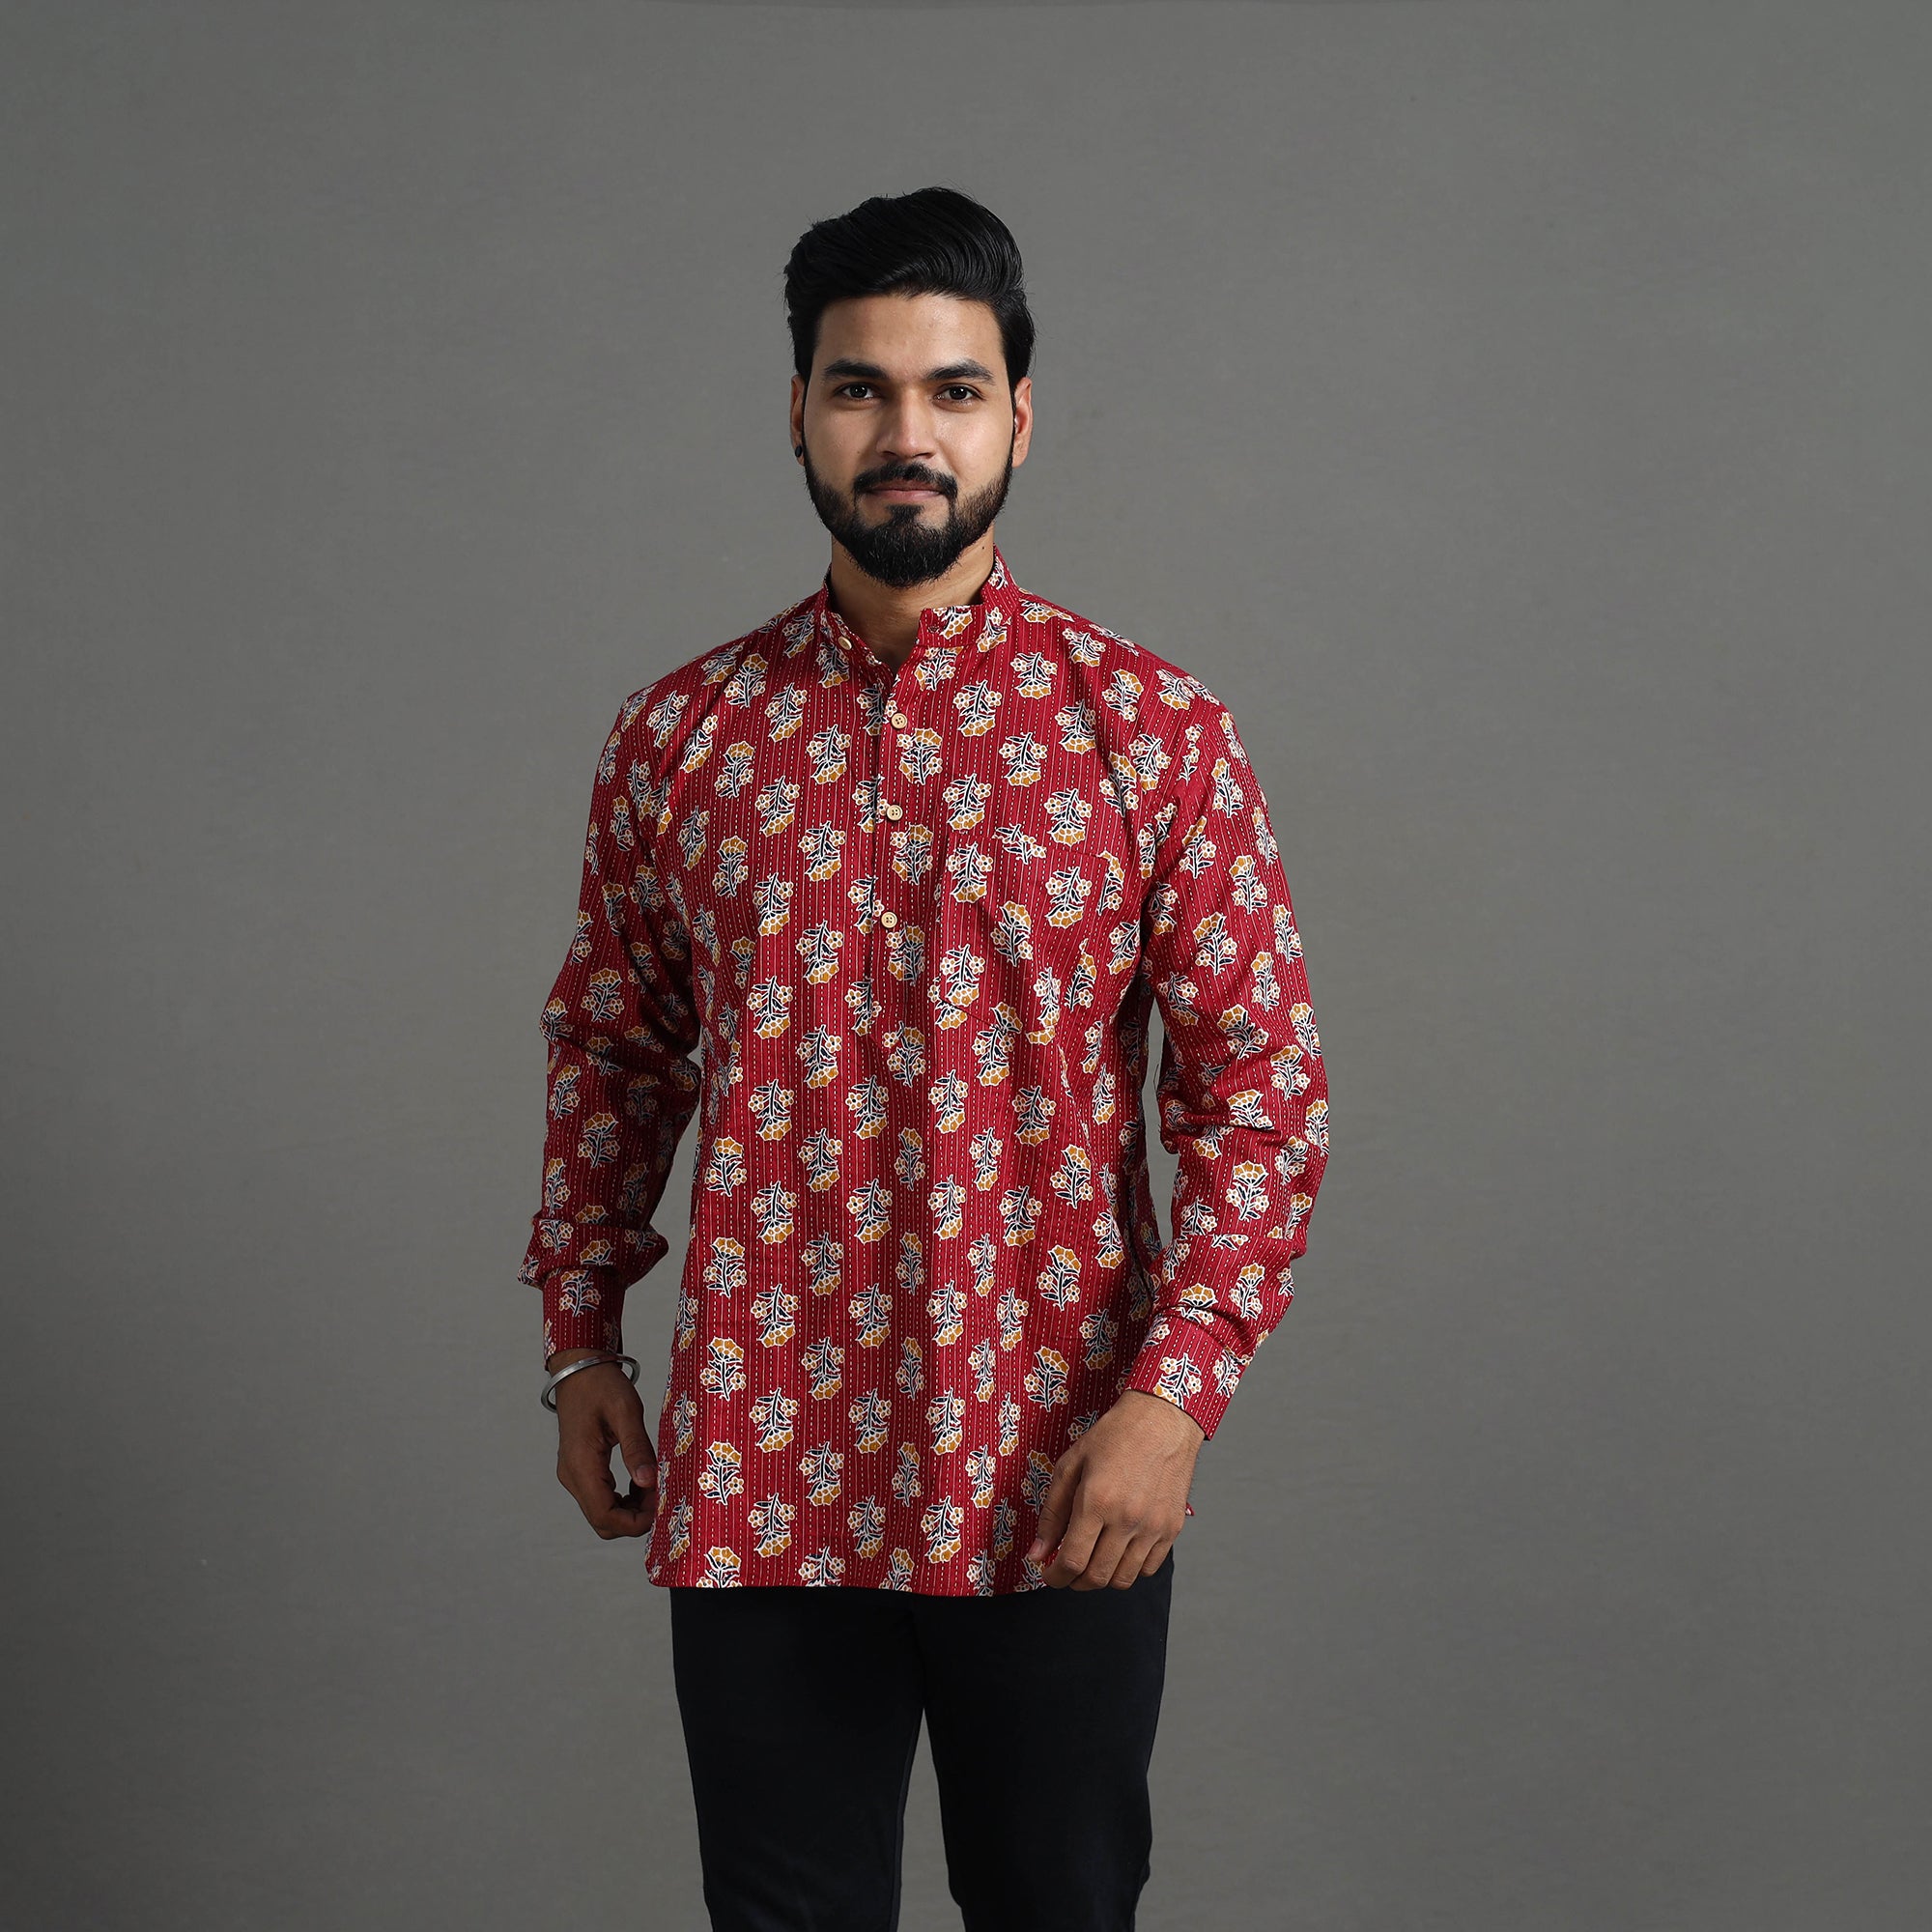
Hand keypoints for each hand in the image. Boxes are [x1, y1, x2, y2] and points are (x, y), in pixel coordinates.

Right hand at [548, 1348, 657, 1538]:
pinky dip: (622, 1498)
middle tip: (661, 1495)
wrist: (579, 1368)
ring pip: (601, 1512)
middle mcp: (572, 1476)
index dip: (635, 1522)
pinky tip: (640, 1479)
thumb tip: (649, 1482)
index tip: (661, 1506)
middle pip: (603, 1521)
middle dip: (635, 1518)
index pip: (604, 1516)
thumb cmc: (601, 1384)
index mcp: (581, 1465)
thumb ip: (637, 1448)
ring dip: (630, 1508)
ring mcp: (574, 1474)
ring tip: (654, 1485)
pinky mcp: (579, 1469)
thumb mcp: (625, 1411)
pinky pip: (600, 1497)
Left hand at [1025, 1390, 1202, 1588]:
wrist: (1161, 1420)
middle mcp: (1127, 1519)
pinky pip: (1148, 1569)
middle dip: (1074, 1581)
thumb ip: (1051, 1513)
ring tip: (1092, 1559)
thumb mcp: (1070, 1466)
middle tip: (1067, 1568)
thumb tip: (1037, 1553)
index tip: (1049, 1574)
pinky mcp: (1172, 1529)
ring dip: (1101, 1578)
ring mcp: (1153, 1527)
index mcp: (1097, 1501)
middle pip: (1096, 1577)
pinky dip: (1129, 1569)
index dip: (1055, 1576)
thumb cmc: (1114, 1437)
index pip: (1072, 1561)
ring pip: (1123, 1579)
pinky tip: (1118, 1551)